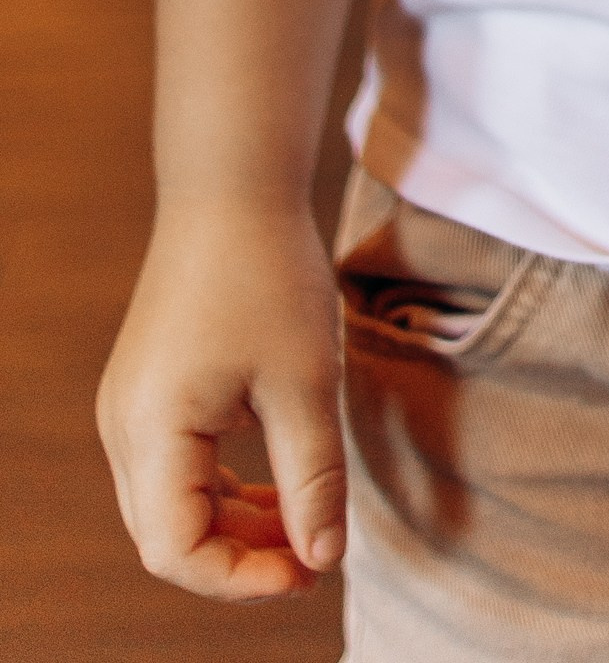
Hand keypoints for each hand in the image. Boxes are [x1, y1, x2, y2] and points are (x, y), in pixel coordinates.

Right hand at [97, 198, 346, 597]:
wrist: (233, 189)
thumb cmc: (270, 275)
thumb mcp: (307, 381)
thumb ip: (312, 477)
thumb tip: (323, 558)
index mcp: (152, 429)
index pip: (177, 551)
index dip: (243, 579)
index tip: (312, 571)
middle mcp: (123, 428)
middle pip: (169, 536)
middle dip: (242, 558)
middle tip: (317, 554)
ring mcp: (131, 409)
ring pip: (173, 505)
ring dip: (235, 525)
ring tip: (306, 522)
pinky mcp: (149, 392)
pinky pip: (177, 469)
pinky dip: (224, 489)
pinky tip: (278, 483)